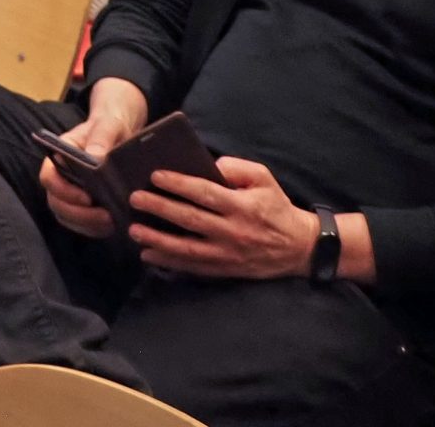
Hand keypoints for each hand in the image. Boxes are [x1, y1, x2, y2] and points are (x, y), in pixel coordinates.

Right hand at [38, 80, 145, 239]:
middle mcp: (62, 176)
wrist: (121, 131)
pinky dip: (95, 228)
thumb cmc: (111, 124)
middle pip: (56, 202)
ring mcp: (72, 191)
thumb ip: (101, 138)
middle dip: (78, 214)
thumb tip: (95, 157)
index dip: (63, 191)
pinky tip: (115, 225)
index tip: (87, 197)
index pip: (49, 177)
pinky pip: (83, 223)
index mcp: (60, 155)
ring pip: (67, 216)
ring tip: (112, 223)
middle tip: (105, 216)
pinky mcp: (86, 204)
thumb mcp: (108, 125)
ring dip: (86, 225)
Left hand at [127, 156, 317, 278]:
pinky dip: (170, 262)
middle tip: (134, 199)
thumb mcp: (264, 179)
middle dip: (160, 208)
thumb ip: (237, 168)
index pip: (205, 194)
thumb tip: (210, 165)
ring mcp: (228, 254)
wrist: (300, 247)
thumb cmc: (276, 207)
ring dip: (158, 240)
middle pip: (190, 220)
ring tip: (134, 230)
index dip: (178, 184)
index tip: (154, 176)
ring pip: (188, 248)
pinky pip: (194, 267)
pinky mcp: (226, 270)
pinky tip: (148, 255)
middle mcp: (233, 232)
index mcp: (242, 207)